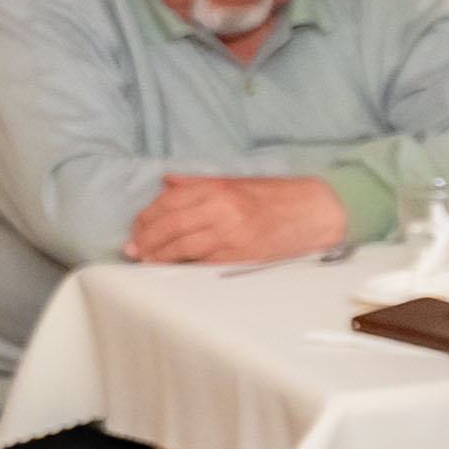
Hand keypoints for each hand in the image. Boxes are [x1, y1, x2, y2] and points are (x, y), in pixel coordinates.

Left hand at [125, 170, 341, 264]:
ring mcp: (232, 233)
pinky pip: (204, 261)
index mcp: (219, 188)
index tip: (136, 228)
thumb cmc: (277, 196)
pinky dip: (184, 264)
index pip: (170, 202)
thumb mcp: (236, 182)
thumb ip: (198, 183)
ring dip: (160, 255)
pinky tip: (171, 267)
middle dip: (147, 239)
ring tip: (146, 260)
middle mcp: (222, 208)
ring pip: (183, 246)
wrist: (315, 211)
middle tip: (133, 250)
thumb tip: (167, 181)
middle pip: (171, 224)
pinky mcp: (241, 254)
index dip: (147, 217)